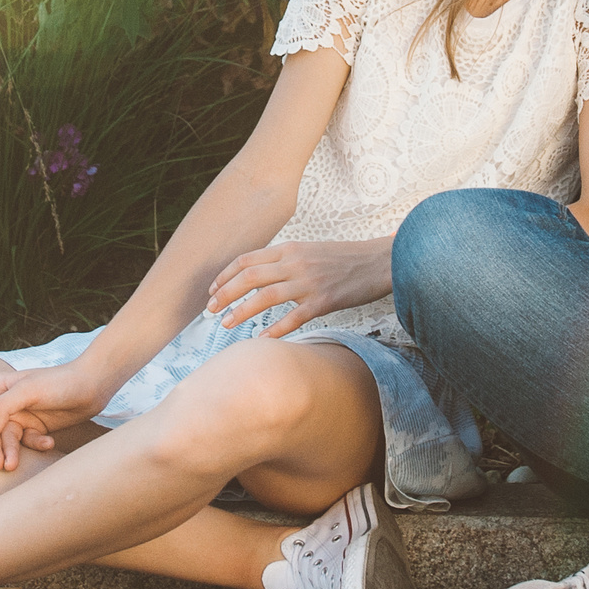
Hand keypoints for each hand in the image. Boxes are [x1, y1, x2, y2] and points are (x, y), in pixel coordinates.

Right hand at [0, 362, 110, 472]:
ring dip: (8, 452)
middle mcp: (6, 401)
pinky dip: (33, 447)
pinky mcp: (35, 427)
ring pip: (4, 440)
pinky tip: (48, 445)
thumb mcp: (30, 390)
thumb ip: (4, 407)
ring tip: (14, 465)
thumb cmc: (61, 382)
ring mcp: (20, 415)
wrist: (94, 386)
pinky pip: (25, 443)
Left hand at [204, 238, 391, 338]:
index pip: (247, 260)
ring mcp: (309, 282)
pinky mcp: (324, 300)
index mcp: (290, 248)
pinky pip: (294, 317)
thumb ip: (285, 260)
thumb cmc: (345, 258)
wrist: (379, 261)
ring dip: (241, 311)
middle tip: (210, 310)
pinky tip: (262, 339)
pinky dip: (276, 329)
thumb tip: (260, 274)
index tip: (212, 290)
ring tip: (226, 323)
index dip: (225, 275)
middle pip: (249, 277)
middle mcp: (295, 262)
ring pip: (265, 296)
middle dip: (224, 294)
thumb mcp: (310, 251)